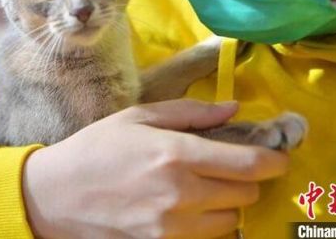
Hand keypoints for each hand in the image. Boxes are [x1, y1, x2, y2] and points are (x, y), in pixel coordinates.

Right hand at [22, 99, 288, 238]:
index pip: (248, 164)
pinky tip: (191, 205)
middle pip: (245, 193)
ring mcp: (172, 227)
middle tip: (233, 165)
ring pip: (230, 220)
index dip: (273, 160)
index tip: (278, 155)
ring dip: (229, 202)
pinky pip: (206, 237)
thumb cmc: (98, 147)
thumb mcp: (140, 117)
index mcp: (176, 154)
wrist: (57, 195)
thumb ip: (191, 112)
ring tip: (209, 185)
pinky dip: (209, 222)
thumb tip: (233, 109)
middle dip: (248, 178)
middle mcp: (181, 194)